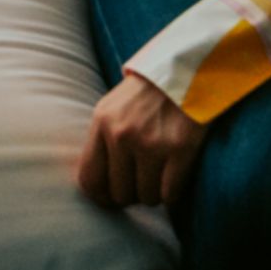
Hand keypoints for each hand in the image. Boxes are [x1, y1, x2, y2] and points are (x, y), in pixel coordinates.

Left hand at [77, 73, 205, 211]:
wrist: (181, 72)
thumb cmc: (142, 97)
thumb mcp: (109, 110)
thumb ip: (100, 143)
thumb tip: (95, 188)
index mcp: (101, 124)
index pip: (89, 179)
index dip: (100, 196)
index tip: (111, 197)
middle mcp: (123, 135)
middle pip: (119, 194)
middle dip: (130, 195)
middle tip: (139, 183)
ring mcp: (152, 144)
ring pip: (147, 197)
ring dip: (153, 194)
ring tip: (157, 176)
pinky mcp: (180, 150)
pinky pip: (170, 195)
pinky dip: (172, 193)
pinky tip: (173, 178)